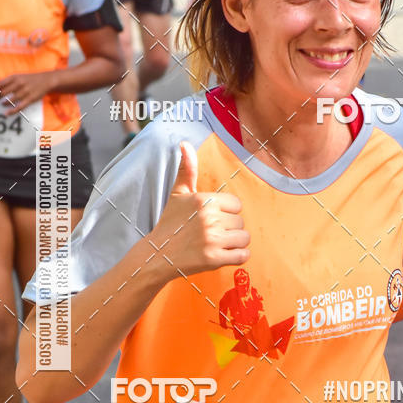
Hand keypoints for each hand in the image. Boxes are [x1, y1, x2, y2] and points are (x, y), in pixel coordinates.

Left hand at [0, 71, 56, 112]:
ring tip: (0, 105)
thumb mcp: (18, 77)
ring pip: (10, 100)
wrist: (46, 80)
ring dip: (3, 103)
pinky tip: (7, 114)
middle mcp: (18, 84)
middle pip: (2, 92)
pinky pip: (19, 107)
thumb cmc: (30, 79)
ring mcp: (25, 92)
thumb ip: (8, 82)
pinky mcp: (30, 99)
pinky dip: (12, 111)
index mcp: (14, 78)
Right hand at [149, 142, 249, 276]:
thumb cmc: (171, 223)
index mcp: (204, 200)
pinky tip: (224, 254)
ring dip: (235, 243)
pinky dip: (238, 256)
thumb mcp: (178, 194)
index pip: (236, 204)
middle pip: (240, 222)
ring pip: (244, 238)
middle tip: (212, 233)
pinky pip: (243, 255)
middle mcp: (209, 218)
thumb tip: (185, 143)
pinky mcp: (214, 259)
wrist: (158, 255)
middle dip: (230, 229)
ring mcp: (212, 239)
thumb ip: (187, 169)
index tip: (213, 218)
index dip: (227, 212)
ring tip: (218, 244)